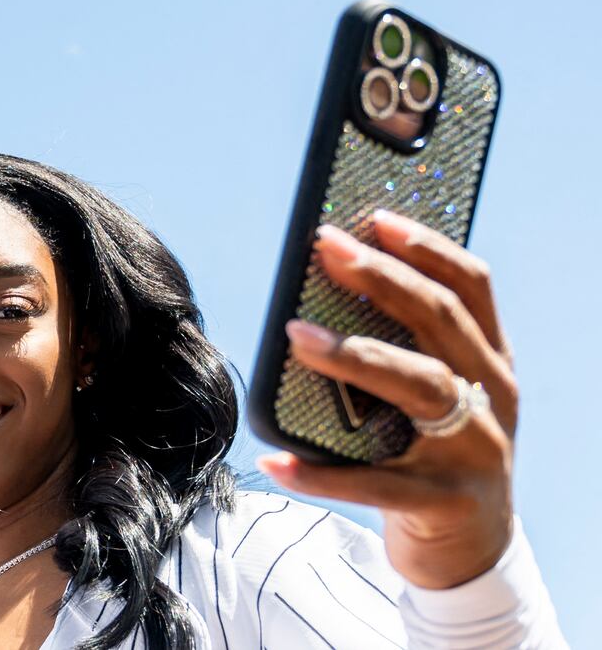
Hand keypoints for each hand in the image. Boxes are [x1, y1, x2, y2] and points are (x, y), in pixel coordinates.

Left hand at [258, 209, 517, 589]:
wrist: (472, 553)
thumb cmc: (433, 455)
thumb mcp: (434, 396)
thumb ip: (402, 348)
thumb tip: (326, 287)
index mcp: (489, 362)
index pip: (470, 288)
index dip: (427, 247)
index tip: (375, 217)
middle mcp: (492, 398)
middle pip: (440, 321)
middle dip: (382, 279)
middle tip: (325, 248)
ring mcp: (474, 450)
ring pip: (417, 385)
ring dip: (353, 354)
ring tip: (296, 336)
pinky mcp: (445, 502)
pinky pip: (374, 483)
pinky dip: (320, 472)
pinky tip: (276, 460)